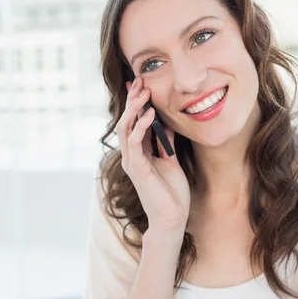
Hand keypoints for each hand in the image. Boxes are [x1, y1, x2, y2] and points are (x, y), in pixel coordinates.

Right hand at [115, 75, 190, 231]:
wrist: (172, 218)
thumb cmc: (171, 193)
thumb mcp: (171, 160)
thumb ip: (165, 142)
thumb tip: (166, 122)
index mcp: (139, 153)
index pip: (132, 122)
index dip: (135, 102)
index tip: (141, 83)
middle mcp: (132, 155)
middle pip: (126, 121)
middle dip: (132, 100)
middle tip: (139, 80)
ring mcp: (132, 162)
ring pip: (125, 128)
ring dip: (134, 108)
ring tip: (144, 91)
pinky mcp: (138, 169)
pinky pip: (134, 142)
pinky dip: (141, 126)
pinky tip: (150, 114)